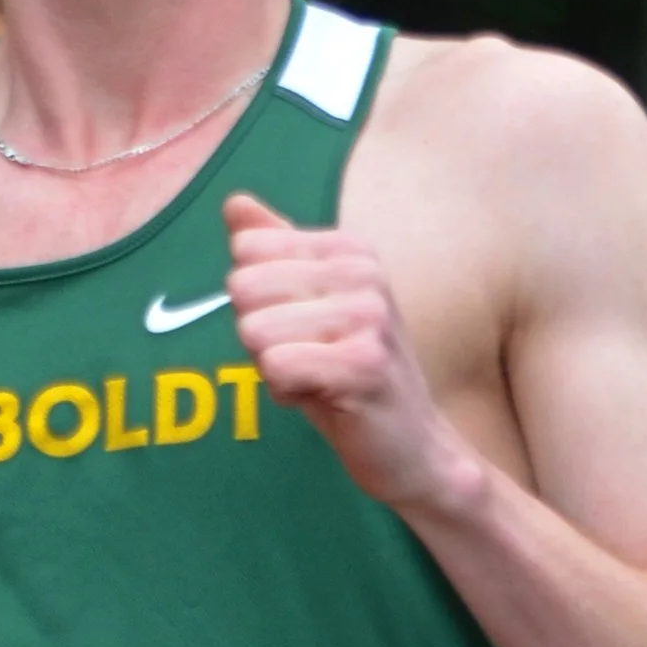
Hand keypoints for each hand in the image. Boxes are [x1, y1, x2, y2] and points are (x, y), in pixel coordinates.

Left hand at [223, 193, 456, 511]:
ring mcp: (370, 318)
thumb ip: (273, 249)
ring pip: (255, 331)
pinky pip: (276, 367)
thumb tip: (234, 201)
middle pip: (243, 288)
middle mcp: (364, 272)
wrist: (412, 446)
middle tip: (307, 357)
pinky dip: (287, 393)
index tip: (301, 327)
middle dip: (258, 336)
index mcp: (349, 247)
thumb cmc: (349, 371)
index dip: (258, 301)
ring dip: (273, 369)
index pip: (246, 252)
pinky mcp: (364, 365)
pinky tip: (326, 398)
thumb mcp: (309, 303)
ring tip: (320, 378)